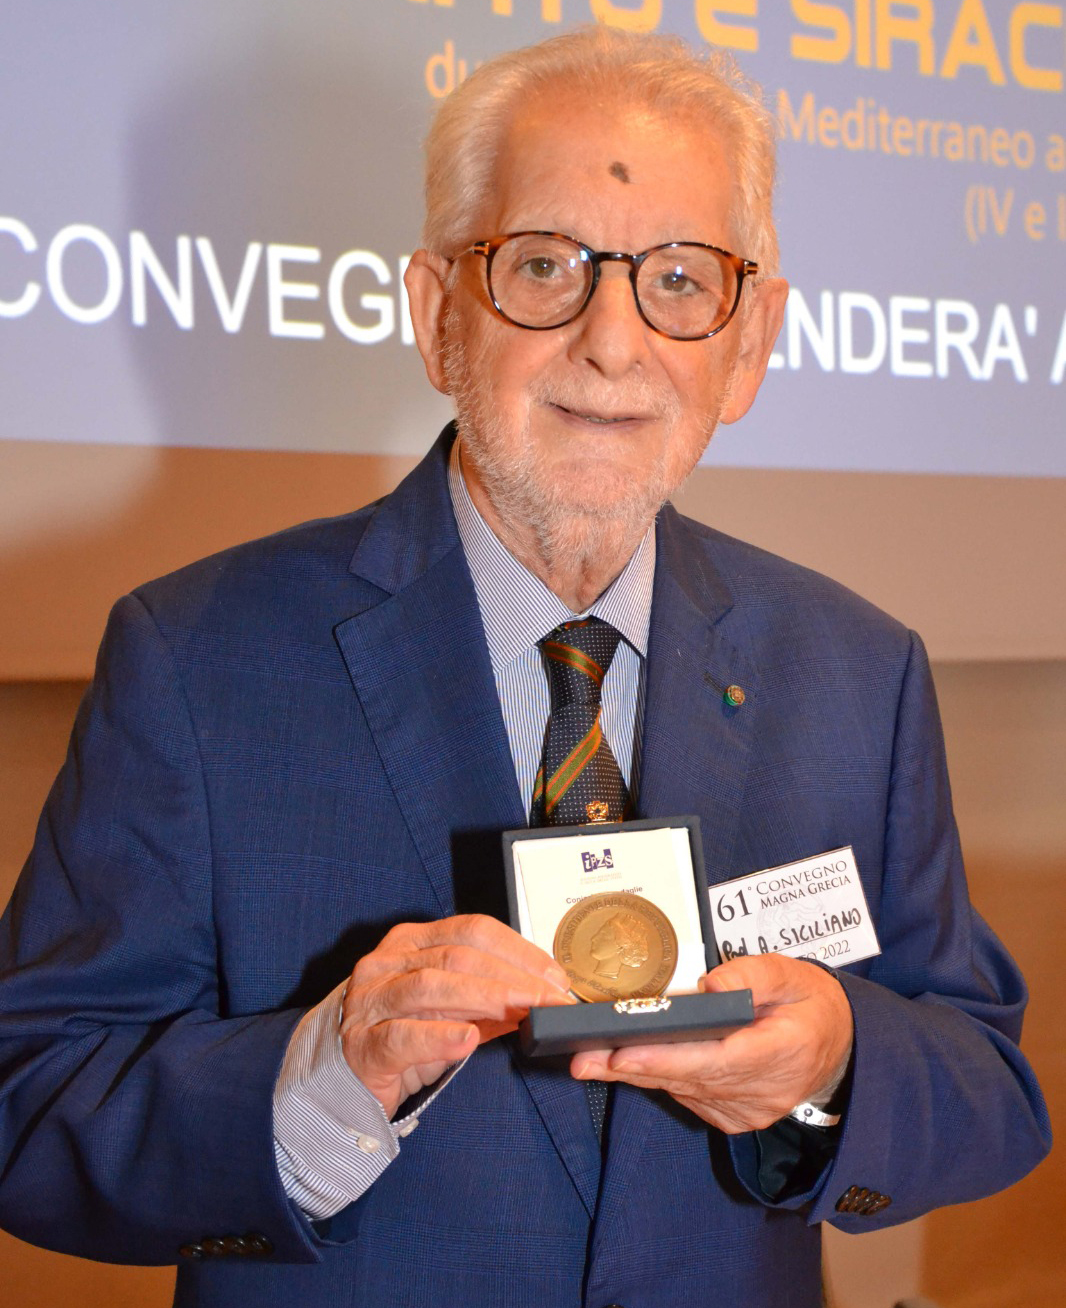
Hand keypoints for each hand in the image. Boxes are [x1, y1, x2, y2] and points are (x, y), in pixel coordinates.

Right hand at [341, 914, 573, 1118]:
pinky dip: (438, 1036)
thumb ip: (488, 1002)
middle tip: (551, 1000)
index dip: (518, 949)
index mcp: (412, 942)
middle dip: (513, 977)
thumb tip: (539, 998)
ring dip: (486, 998)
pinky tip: (467, 1039)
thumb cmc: (399, 1036)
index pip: (471, 930)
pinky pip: (402, 1035)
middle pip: (457, 956)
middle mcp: (389, 962)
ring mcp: (371, 1000)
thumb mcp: (448, 1010)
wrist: (340, 1078)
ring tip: (522, 1012)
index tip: (554, 976)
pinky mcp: (362, 1044)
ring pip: (432, 986)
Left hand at [570, 954, 852, 1133]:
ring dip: (637, 1073)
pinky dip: (660, 1078)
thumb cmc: (811, 1005)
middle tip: (584, 1057)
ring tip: (590, 1057)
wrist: (840, 1048)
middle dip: (632, 1065)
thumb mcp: (792, 974)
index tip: (626, 1050)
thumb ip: (754, 974)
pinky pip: (689, 1095)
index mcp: (782, 1053)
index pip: (716, 1060)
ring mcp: (748, 1110)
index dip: (666, 1058)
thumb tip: (710, 984)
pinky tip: (628, 1063)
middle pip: (687, 1079)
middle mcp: (762, 1091)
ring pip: (682, 1090)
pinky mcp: (734, 1116)